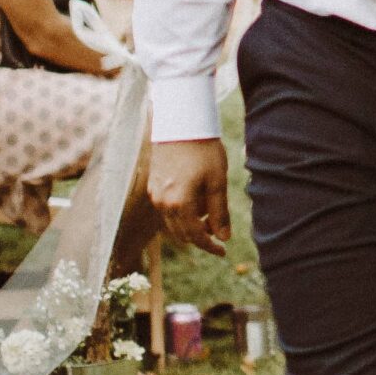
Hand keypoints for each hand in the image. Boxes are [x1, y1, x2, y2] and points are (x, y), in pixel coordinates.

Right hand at [150, 139, 229, 254]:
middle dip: (201, 237)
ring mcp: (154, 195)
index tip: (224, 251)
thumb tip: (223, 238)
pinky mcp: (152, 185)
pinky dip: (180, 214)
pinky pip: (166, 210)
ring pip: (172, 224)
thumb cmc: (203, 150)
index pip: (195, 236)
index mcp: (179, 204)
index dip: (210, 247)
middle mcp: (162, 203)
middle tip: (219, 231)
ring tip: (209, 214)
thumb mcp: (217, 181)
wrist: (180, 123)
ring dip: (190, 226)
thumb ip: (219, 212)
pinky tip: (195, 201)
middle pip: (182, 234)